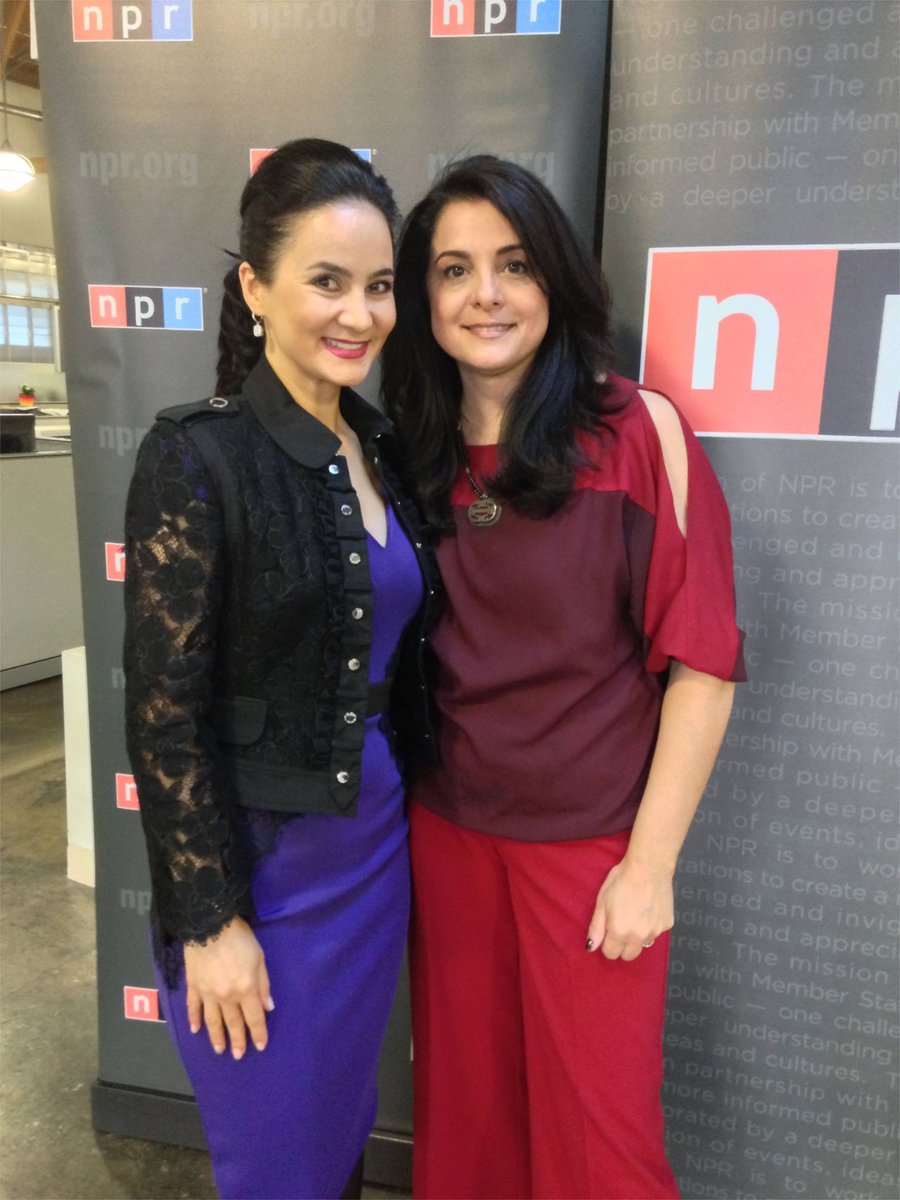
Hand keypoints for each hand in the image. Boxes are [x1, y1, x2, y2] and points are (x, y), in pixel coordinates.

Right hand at [183, 916, 273, 1058]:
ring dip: (216, 1036)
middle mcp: (226, 996)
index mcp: (245, 989)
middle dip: (238, 1040)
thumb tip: (268, 1007)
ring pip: (213, 1021)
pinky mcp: (193, 986)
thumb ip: (263, 984)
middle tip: (238, 1055)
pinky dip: (194, 1019)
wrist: (210, 925)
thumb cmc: (240, 939)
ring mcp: (207, 993)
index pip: (254, 1017)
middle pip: (233, 1023)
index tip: (260, 1046)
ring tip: (219, 1049)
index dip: (258, 1033)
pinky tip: (195, 1030)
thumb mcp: (260, 958)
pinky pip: (193, 1007)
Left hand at [586, 857, 673, 960]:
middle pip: (629, 956)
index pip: (611, 954)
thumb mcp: (602, 901)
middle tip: (621, 925)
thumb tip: (591, 947)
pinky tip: (648, 908)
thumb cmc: (621, 880)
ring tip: (635, 914)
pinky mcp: (667, 924)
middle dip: (622, 946)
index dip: (607, 944)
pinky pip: (656, 932)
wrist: (649, 867)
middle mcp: (639, 936)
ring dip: (638, 937)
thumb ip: (596, 928)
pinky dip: (651, 926)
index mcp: (619, 931)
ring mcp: (655, 932)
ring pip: (643, 945)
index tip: (608, 931)